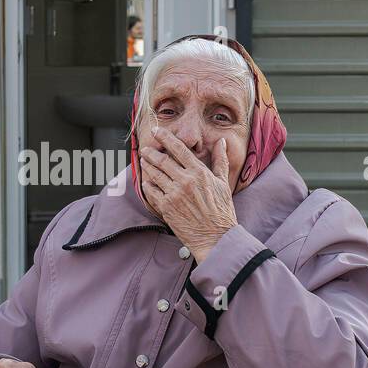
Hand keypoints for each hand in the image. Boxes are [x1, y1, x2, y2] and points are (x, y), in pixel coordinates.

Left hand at [139, 127, 237, 261]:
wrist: (216, 236)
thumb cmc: (221, 210)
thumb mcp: (223, 182)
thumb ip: (220, 160)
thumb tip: (221, 142)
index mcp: (199, 172)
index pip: (178, 149)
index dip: (165, 138)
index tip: (156, 131)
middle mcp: (185, 181)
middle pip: (162, 160)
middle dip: (151, 152)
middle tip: (145, 149)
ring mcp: (174, 194)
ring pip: (154, 174)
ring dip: (147, 166)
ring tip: (143, 161)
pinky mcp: (166, 208)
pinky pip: (151, 192)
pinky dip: (147, 185)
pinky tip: (147, 182)